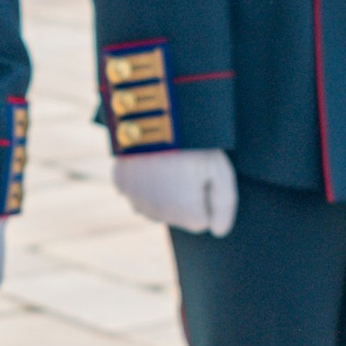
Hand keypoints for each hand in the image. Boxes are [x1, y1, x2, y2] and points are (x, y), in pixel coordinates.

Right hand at [113, 148, 237, 235]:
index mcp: (185, 213)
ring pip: (155, 207)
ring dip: (163, 194)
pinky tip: (150, 163)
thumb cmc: (193, 143)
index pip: (202, 221)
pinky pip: (135, 193)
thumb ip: (225, 206)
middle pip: (177, 216)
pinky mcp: (121, 183)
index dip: (206, 199)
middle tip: (186, 166)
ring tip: (168, 164)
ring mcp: (135, 199)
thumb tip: (219, 231)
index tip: (203, 176)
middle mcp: (158, 214)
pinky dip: (142, 183)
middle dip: (184, 199)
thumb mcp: (221, 170)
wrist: (155, 115)